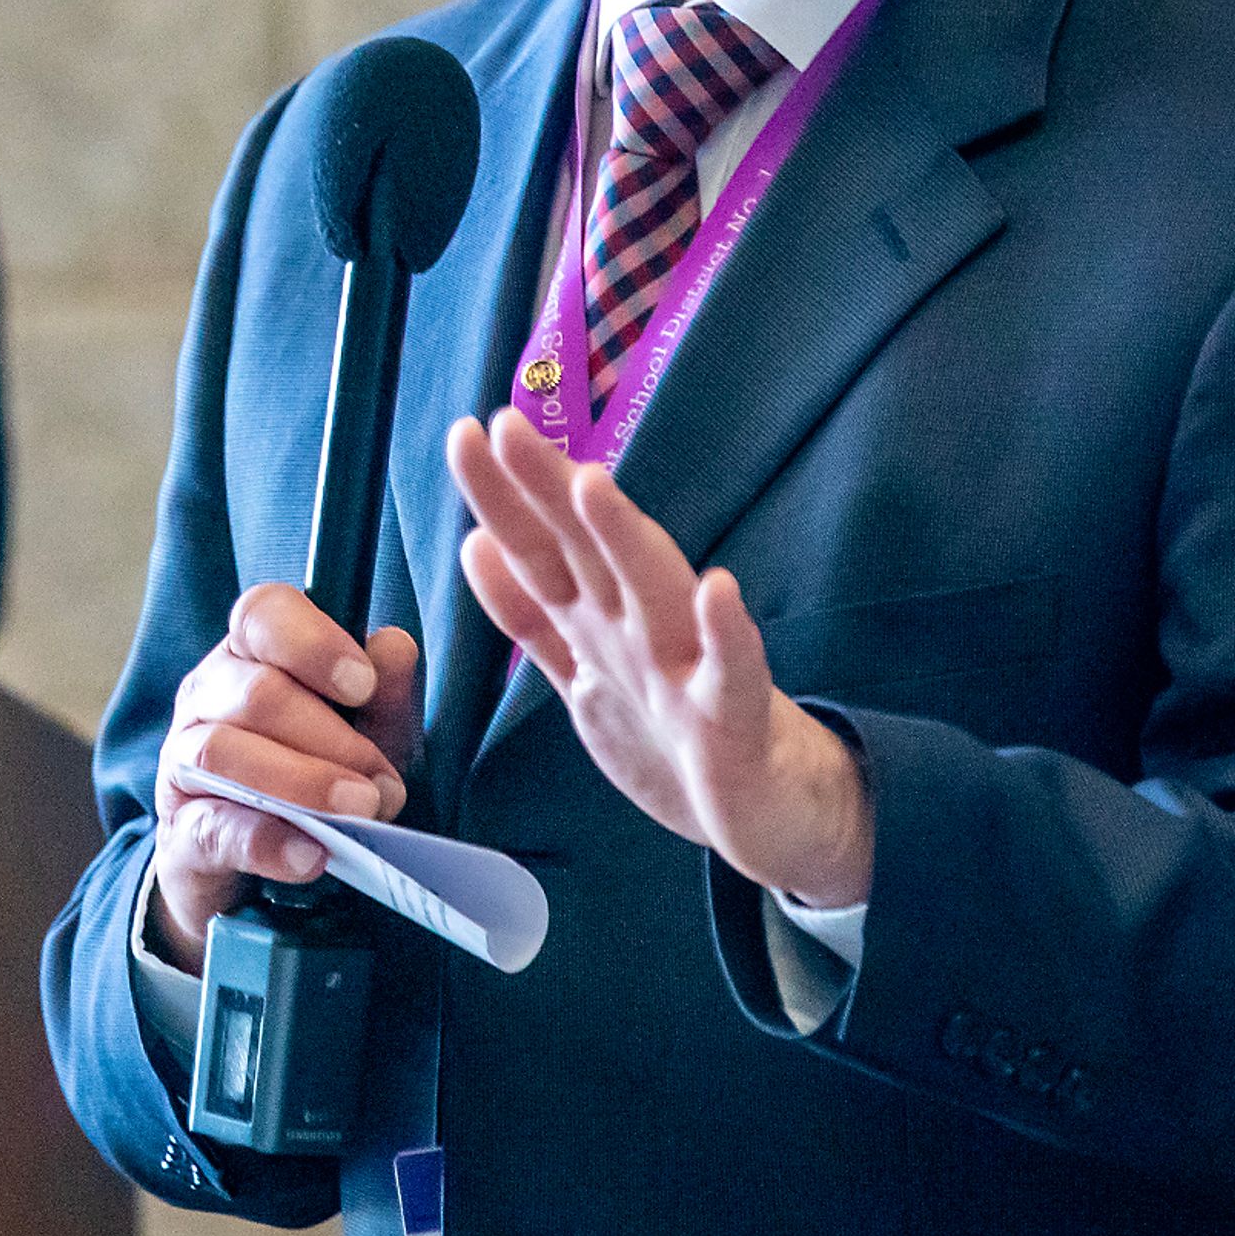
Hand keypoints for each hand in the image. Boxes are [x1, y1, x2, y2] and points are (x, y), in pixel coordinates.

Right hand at [147, 583, 421, 974]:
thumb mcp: (364, 733)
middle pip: (255, 693)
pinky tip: (313, 854)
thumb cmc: (314, 774)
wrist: (258, 866)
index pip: (261, 615)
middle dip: (329, 737)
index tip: (363, 686)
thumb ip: (384, 694)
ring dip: (301, 782)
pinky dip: (267, 841)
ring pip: (222, 751)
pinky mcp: (181, 832)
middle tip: (383, 782)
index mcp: (249, 655)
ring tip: (359, 810)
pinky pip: (214, 828)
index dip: (313, 643)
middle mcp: (206, 697)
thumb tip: (395, 646)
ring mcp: (183, 763)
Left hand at [449, 407, 872, 907]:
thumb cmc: (678, 731)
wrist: (771, 810)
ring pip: (654, 594)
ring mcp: (689, 671)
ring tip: (589, 483)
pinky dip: (727, 634)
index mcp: (600, 623)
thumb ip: (532, 616)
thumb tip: (477, 542)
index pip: (541, 550)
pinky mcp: (736, 721)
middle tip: (504, 425)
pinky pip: (734, 675)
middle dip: (546, 489)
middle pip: (586, 551)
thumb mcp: (587, 673)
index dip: (501, 498)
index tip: (462, 433)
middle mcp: (641, 629)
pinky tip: (720, 589)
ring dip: (623, 540)